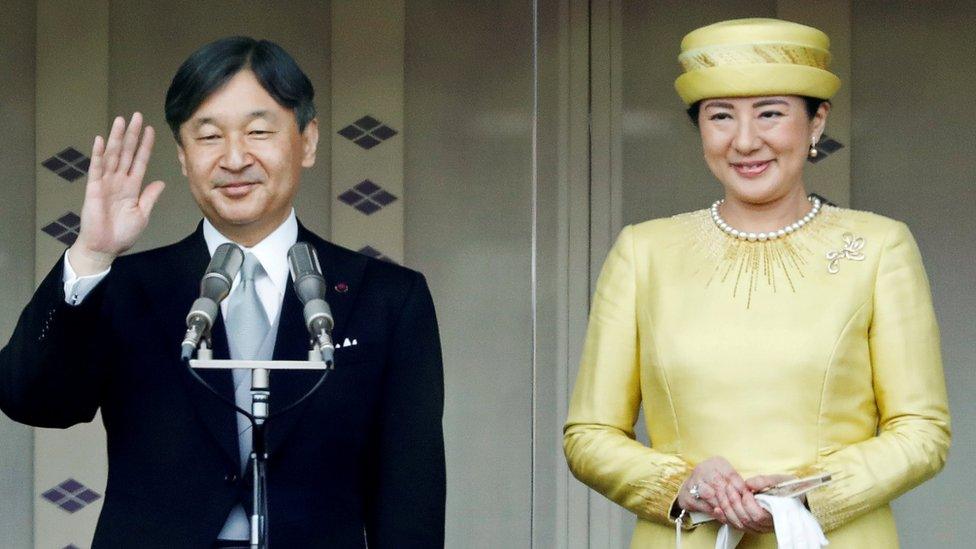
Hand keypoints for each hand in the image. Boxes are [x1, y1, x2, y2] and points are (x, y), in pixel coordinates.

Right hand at [68, 113, 164, 274]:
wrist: (105, 247)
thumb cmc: (122, 233)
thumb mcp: (143, 214)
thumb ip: (150, 197)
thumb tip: (161, 182)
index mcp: (132, 186)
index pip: (140, 160)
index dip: (146, 145)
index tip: (152, 130)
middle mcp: (119, 180)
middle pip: (127, 152)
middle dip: (132, 134)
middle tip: (137, 116)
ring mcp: (106, 183)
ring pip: (112, 155)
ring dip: (116, 138)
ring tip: (120, 121)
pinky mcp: (94, 189)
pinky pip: (96, 169)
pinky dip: (98, 154)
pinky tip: (100, 140)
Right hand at [677, 457, 773, 533]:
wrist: (689, 488)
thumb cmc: (713, 482)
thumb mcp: (726, 476)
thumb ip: (736, 482)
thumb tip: (752, 492)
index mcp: (715, 463)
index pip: (730, 475)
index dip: (740, 488)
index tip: (748, 498)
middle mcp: (702, 469)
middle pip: (719, 485)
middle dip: (732, 499)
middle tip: (742, 509)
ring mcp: (693, 482)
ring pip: (710, 495)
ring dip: (723, 507)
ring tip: (733, 514)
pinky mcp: (687, 496)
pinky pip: (703, 505)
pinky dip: (715, 513)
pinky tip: (723, 516)